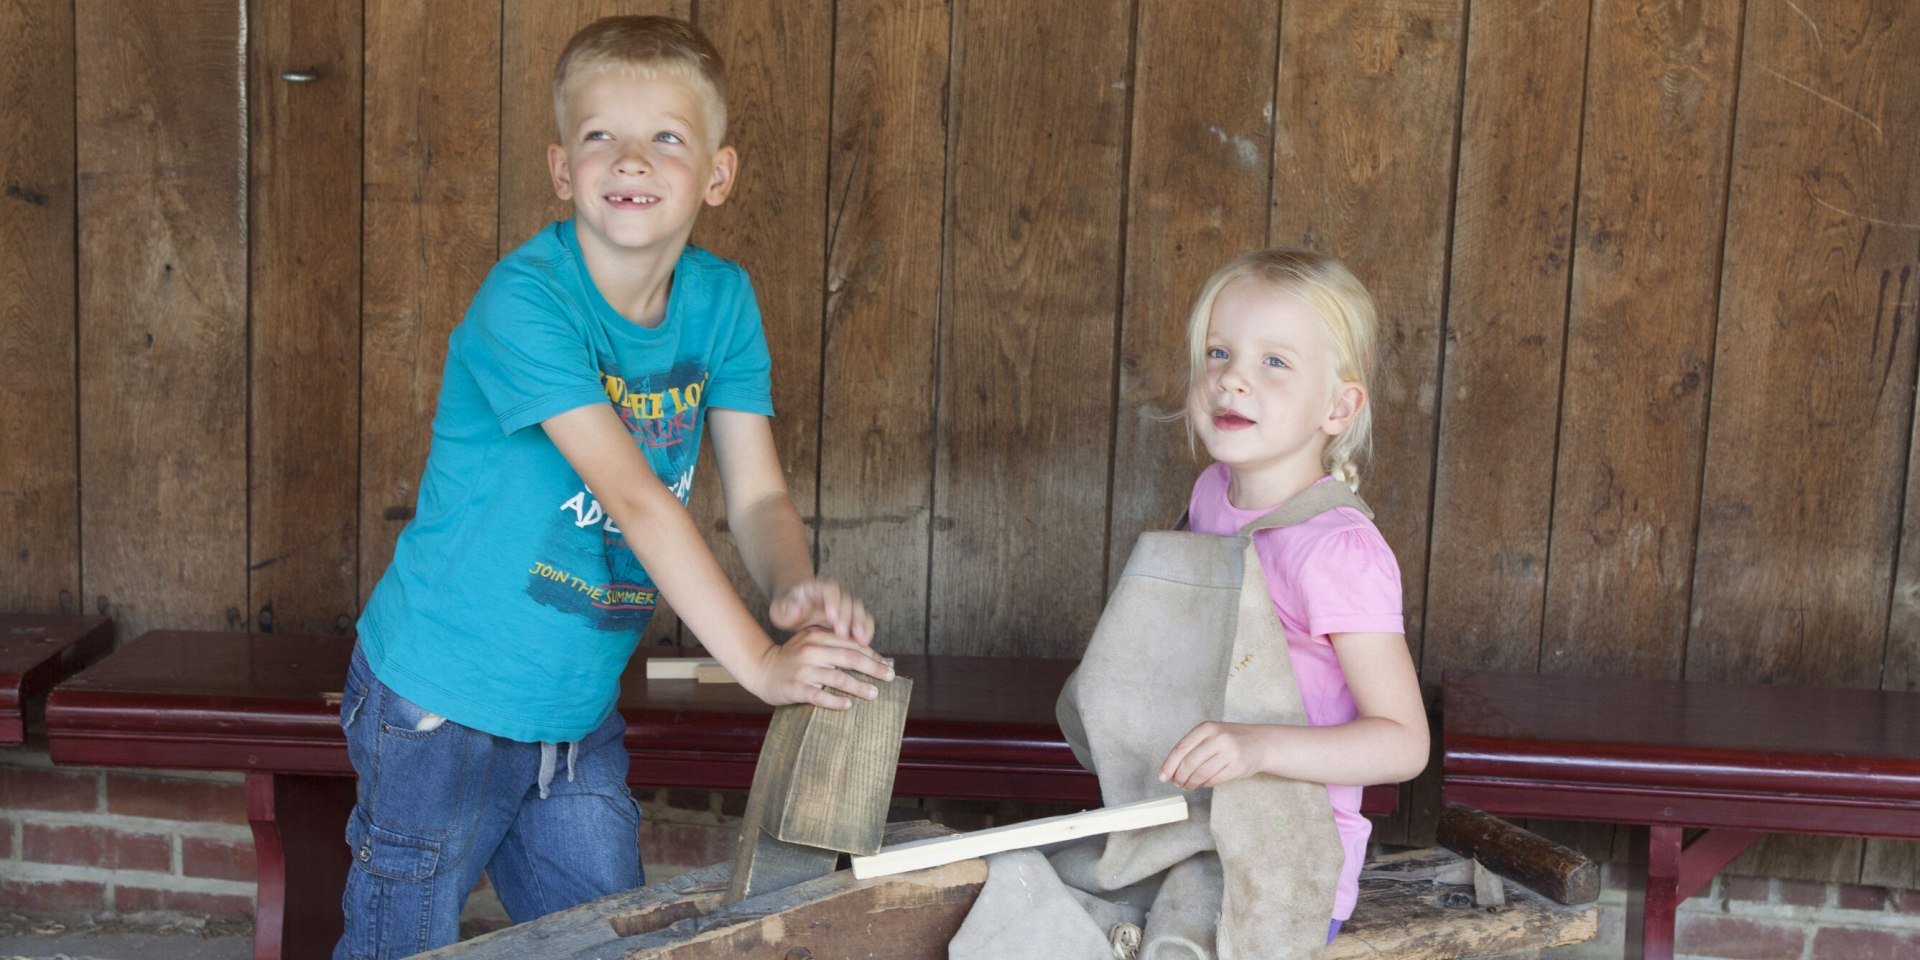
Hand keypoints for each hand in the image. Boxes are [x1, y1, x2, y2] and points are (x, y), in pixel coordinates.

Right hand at [752, 625, 895, 709]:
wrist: (762, 670)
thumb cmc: (793, 658)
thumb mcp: (810, 641)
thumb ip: (833, 643)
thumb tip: (866, 653)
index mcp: (817, 636)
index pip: (850, 644)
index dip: (872, 654)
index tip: (886, 663)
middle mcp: (811, 651)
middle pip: (849, 658)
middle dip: (873, 668)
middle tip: (889, 676)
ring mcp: (804, 670)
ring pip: (837, 677)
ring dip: (859, 686)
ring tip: (874, 693)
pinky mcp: (797, 688)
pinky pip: (819, 696)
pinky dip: (835, 700)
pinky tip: (847, 705)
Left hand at [770, 576, 874, 645]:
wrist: (796, 609)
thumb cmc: (787, 609)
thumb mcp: (780, 609)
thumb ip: (786, 608)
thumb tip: (796, 607)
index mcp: (817, 587)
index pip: (829, 589)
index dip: (832, 600)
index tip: (831, 615)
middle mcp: (835, 593)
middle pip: (847, 600)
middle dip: (847, 617)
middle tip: (843, 633)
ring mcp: (845, 604)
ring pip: (859, 610)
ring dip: (861, 624)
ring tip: (860, 640)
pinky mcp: (852, 616)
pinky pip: (864, 620)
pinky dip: (867, 630)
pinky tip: (865, 642)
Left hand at [1158, 721, 1270, 789]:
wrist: (1260, 743)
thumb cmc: (1230, 740)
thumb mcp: (1211, 735)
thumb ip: (1192, 748)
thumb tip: (1170, 769)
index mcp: (1206, 728)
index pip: (1181, 748)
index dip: (1169, 765)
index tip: (1162, 777)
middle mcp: (1218, 738)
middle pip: (1190, 762)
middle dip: (1179, 776)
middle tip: (1176, 783)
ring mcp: (1229, 752)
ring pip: (1201, 773)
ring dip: (1191, 783)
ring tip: (1187, 786)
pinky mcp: (1237, 766)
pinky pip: (1214, 779)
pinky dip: (1204, 784)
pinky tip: (1202, 783)